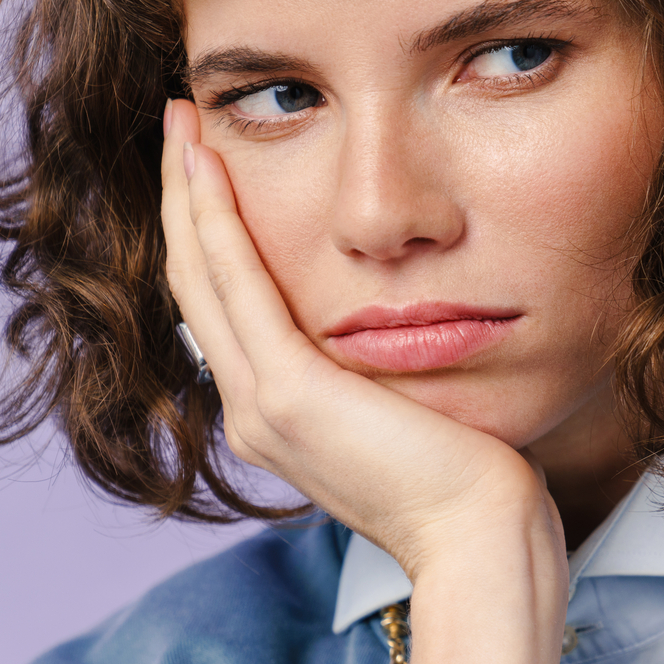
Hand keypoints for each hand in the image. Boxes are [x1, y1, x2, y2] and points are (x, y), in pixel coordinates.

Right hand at [161, 98, 566, 663]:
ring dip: (186, 194)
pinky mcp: (288, 394)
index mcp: (284, 419)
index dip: (213, 236)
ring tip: (180, 122)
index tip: (213, 168)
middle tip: (179, 123)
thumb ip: (395, 378)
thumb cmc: (480, 486)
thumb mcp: (422, 416)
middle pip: (200, 285)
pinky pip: (236, 285)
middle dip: (185, 200)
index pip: (232, 309)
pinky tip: (210, 165)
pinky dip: (215, 220)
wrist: (484, 541)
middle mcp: (254, 413)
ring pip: (202, 276)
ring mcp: (262, 406)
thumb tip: (415, 336)